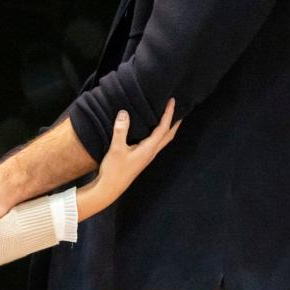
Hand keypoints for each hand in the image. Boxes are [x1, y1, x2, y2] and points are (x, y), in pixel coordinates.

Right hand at [77, 99, 180, 220]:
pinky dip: (159, 133)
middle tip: (180, 109)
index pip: (163, 128)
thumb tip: (124, 112)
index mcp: (148, 149)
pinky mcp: (140, 158)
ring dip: (168, 128)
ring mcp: (146, 156)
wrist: (109, 188)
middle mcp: (151, 153)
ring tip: (169, 117)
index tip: (172, 101)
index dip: (169, 114)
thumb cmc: (114, 170)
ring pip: (162, 140)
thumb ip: (120, 130)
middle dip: (175, 122)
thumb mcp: (116, 149)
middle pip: (168, 135)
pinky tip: (152, 131)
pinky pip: (155, 143)